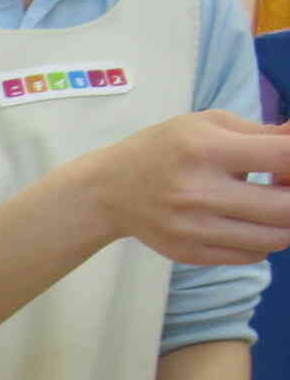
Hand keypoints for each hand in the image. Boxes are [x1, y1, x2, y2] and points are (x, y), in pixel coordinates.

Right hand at [79, 112, 289, 265]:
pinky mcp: (190, 253)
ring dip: (285, 222)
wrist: (108, 191)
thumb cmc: (164, 149)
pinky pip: (252, 255)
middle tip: (284, 186)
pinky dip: (262, 240)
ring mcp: (193, 229)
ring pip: (276, 239)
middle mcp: (199, 192)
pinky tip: (248, 223)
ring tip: (272, 206)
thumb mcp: (208, 125)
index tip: (289, 162)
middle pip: (286, 207)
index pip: (283, 156)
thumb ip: (263, 133)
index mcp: (205, 149)